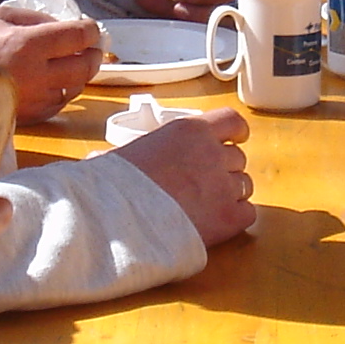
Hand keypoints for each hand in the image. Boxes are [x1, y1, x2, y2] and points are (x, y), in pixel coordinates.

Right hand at [0, 4, 103, 120]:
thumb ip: (33, 18)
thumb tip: (62, 25)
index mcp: (30, 45)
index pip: (78, 37)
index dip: (90, 30)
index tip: (89, 28)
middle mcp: (37, 74)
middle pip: (85, 66)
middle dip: (92, 54)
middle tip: (90, 47)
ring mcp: (35, 99)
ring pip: (75, 87)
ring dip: (79, 75)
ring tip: (71, 64)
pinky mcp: (29, 116)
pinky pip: (58, 104)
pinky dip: (62, 92)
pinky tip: (54, 82)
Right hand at [113, 106, 253, 243]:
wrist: (119, 221)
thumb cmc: (114, 188)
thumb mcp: (120, 157)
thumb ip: (128, 155)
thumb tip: (96, 160)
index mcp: (189, 131)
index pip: (231, 121)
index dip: (235, 132)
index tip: (234, 139)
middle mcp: (212, 153)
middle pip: (237, 157)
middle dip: (225, 170)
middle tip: (205, 184)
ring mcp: (224, 185)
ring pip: (244, 185)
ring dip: (230, 194)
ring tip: (206, 206)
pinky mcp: (229, 217)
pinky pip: (247, 213)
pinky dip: (235, 217)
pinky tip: (215, 222)